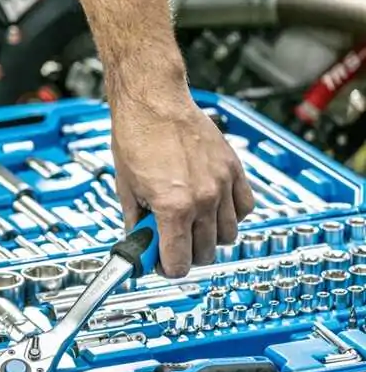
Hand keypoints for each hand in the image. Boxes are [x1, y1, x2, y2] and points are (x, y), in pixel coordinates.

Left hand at [111, 96, 254, 277]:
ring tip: (192, 224)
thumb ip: (138, 224)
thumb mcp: (126, 190)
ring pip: (228, 236)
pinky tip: (213, 209)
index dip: (168, 269)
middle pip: (206, 254)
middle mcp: (203, 199)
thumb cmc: (136, 139)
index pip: (180, 263)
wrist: (153, 103)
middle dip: (187, 255)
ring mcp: (222, 184)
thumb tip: (143, 244)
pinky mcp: (233, 169)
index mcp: (174, 208)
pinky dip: (232, 216)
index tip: (162, 265)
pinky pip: (245, 208)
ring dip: (209, 238)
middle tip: (172, 244)